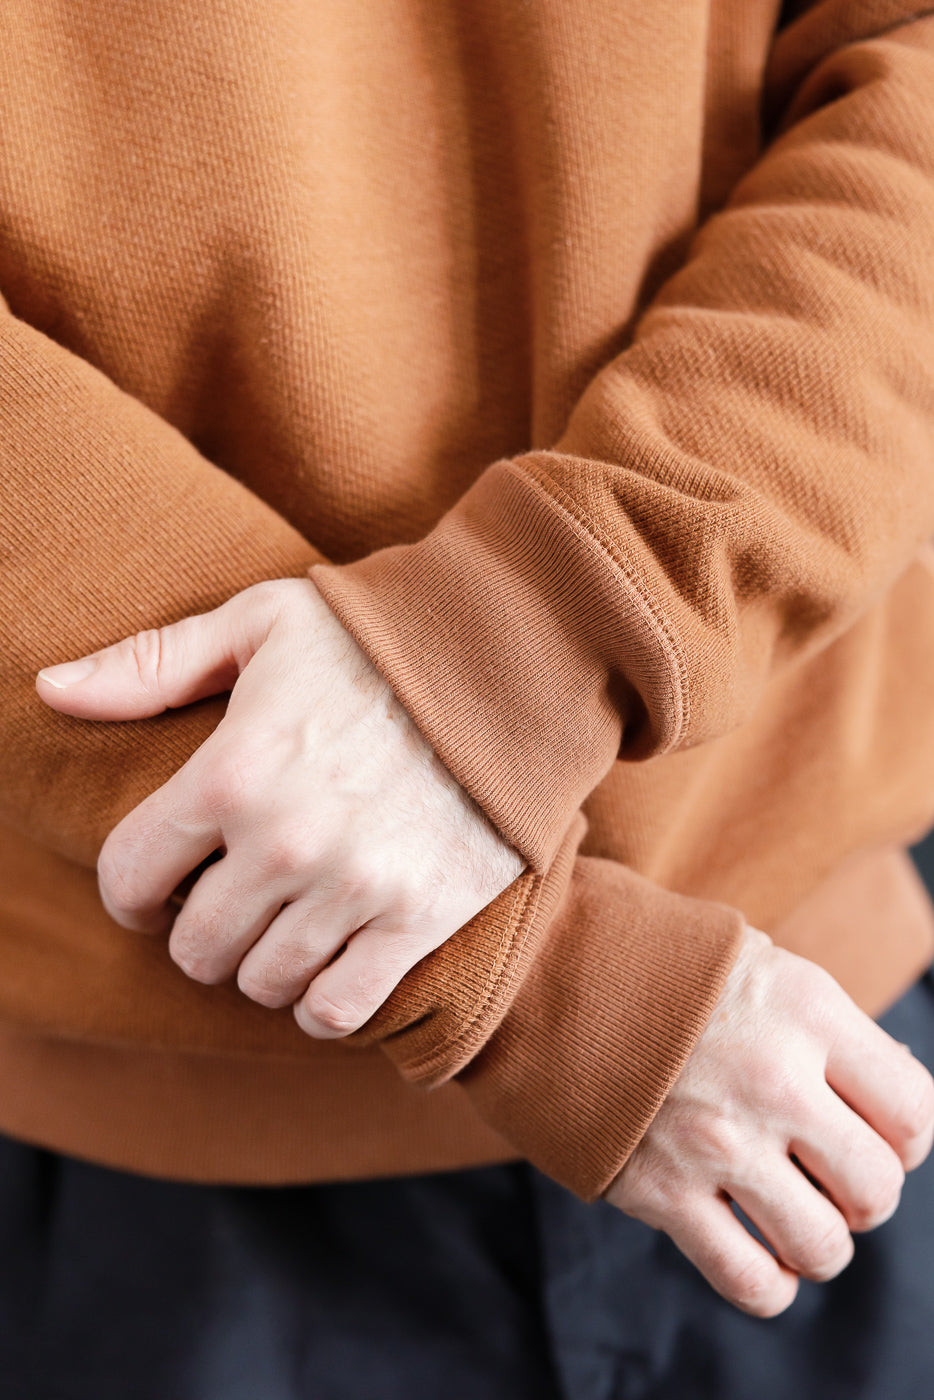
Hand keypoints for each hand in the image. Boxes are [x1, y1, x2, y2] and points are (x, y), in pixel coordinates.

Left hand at [36, 578, 523, 1034]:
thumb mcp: (261, 624)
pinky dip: (320, 1001)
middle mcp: (285, 842)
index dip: (128, 889)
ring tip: (281, 924)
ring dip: (260, 963)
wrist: (514, 660)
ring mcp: (354, 888)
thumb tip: (50, 689)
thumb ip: (151, 664)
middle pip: (195, 945)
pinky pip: (338, 1009)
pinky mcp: (418, 919)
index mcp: (232, 772)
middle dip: (196, 930)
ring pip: (262, 982)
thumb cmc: (379, 637)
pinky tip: (326, 964)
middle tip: (225, 903)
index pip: (130, 874)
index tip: (153, 886)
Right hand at [607, 928, 933, 1316]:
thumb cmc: (660, 964)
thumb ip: (826, 1029)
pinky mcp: (661, 1190)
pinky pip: (750, 1280)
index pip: (914, 1110)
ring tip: (790, 1212)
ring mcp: (717, 1140)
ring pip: (824, 1247)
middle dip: (863, 1194)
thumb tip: (893, 1092)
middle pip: (877, 1187)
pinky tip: (755, 1250)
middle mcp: (774, 1078)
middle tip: (829, 1176)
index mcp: (808, 1009)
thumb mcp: (760, 963)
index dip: (906, 1137)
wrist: (545, 968)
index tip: (877, 1136)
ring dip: (818, 1242)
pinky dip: (767, 1283)